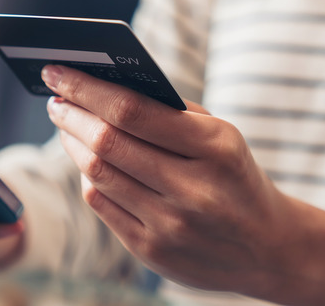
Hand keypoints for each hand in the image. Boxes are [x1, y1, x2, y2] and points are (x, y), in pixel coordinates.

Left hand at [41, 64, 301, 298]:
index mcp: (215, 147)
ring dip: (72, 143)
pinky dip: (88, 177)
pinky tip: (87, 161)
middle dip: (71, 114)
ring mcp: (171, 225)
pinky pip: (101, 204)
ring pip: (97, 174)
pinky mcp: (152, 251)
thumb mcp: (220, 136)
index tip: (58, 71)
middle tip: (55, 98)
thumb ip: (168, 112)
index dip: (86, 89)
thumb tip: (99, 86)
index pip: (132, 110)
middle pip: (107, 143)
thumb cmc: (233, 176)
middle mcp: (193, 189)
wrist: (269, 248)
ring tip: (66, 124)